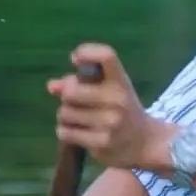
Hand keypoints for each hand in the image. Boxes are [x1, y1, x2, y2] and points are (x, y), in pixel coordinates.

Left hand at [50, 43, 166, 169]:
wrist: (143, 143)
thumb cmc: (122, 111)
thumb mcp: (110, 91)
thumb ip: (81, 84)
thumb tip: (52, 86)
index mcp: (121, 82)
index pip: (106, 56)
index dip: (86, 52)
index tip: (75, 59)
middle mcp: (118, 99)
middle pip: (70, 91)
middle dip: (67, 97)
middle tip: (76, 103)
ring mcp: (110, 122)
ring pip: (65, 113)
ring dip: (66, 117)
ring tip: (80, 120)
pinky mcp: (101, 142)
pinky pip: (65, 132)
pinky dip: (66, 132)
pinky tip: (78, 133)